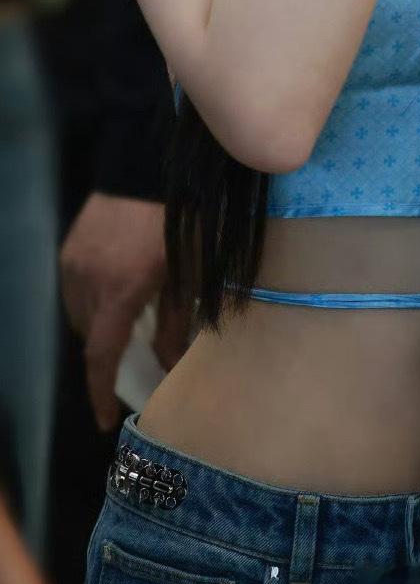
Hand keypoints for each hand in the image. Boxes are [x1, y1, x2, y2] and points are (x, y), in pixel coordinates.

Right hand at [59, 192, 169, 430]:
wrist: (146, 164)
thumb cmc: (179, 218)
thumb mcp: (188, 271)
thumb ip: (177, 322)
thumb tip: (170, 366)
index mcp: (121, 290)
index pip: (101, 356)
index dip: (100, 392)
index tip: (104, 419)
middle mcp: (88, 280)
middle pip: (90, 337)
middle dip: (108, 354)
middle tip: (132, 356)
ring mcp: (73, 262)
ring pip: (79, 314)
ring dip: (99, 325)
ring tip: (128, 317)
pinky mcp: (69, 245)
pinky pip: (74, 288)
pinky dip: (91, 299)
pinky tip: (115, 288)